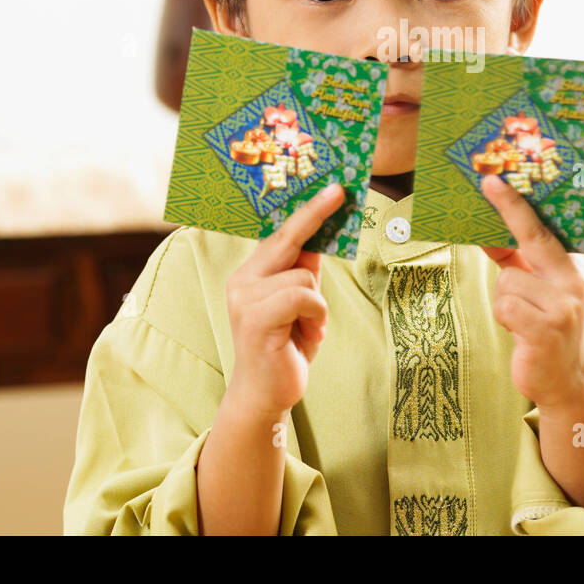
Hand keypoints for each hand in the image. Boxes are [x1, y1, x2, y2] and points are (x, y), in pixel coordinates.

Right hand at [224, 182, 344, 418]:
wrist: (265, 395)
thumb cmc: (285, 347)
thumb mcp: (300, 304)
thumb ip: (304, 272)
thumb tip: (321, 236)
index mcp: (251, 274)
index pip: (281, 234)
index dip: (307, 210)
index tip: (333, 188)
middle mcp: (243, 281)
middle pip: (287, 238)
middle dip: (315, 214)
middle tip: (341, 191)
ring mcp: (246, 299)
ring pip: (304, 275)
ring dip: (317, 304)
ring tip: (307, 329)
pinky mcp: (256, 319)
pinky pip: (303, 297)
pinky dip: (316, 316)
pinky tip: (307, 336)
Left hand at [480, 173, 583, 408]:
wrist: (566, 379)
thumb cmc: (545, 325)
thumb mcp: (536, 290)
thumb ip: (516, 262)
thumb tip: (486, 234)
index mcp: (569, 269)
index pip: (541, 230)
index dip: (516, 204)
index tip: (494, 180)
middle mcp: (571, 282)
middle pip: (531, 238)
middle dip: (509, 209)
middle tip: (488, 182)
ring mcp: (562, 306)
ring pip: (508, 281)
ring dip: (506, 300)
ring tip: (522, 318)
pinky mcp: (547, 330)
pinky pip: (506, 306)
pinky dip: (505, 318)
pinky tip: (521, 331)